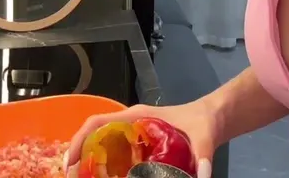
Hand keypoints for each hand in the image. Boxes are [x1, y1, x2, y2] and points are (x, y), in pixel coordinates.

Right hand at [65, 100, 220, 177]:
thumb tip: (202, 177)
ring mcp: (135, 136)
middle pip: (95, 137)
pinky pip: (117, 157)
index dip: (80, 140)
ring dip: (92, 164)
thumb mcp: (204, 137)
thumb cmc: (206, 119)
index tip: (71, 163)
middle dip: (81, 157)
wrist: (218, 116)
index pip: (97, 123)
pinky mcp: (142, 147)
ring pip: (104, 147)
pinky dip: (107, 169)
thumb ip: (203, 156)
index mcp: (136, 116)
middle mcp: (130, 124)